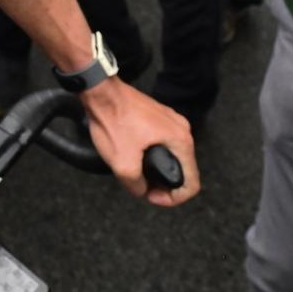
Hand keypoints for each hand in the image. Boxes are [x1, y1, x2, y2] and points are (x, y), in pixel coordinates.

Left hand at [78, 76, 199, 205]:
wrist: (101, 92)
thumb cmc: (113, 119)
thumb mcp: (122, 164)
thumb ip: (137, 186)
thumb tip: (142, 190)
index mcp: (180, 141)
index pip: (191, 184)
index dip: (173, 199)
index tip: (153, 196)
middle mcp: (181, 129)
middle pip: (183, 170)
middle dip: (164, 185)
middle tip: (143, 188)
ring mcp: (170, 121)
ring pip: (172, 156)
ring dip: (157, 170)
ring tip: (137, 174)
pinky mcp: (158, 117)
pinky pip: (162, 143)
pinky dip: (152, 155)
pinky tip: (134, 157)